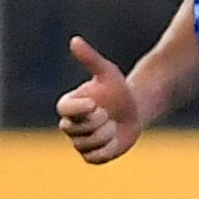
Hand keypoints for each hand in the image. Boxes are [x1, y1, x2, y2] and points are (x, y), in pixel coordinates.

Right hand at [55, 37, 140, 164]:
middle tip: (109, 114)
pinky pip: (94, 158)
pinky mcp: (92, 154)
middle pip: (75, 130)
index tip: (95, 103)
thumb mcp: (107, 72)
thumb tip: (75, 40)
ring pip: (85, 144)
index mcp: (69, 105)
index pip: (64, 110)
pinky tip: (115, 139)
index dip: (80, 109)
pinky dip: (107, 151)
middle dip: (98, 122)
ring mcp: (80, 140)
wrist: (134, 109)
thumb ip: (89, 58)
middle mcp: (70, 124)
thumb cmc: (118, 89)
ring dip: (106, 135)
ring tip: (113, 125)